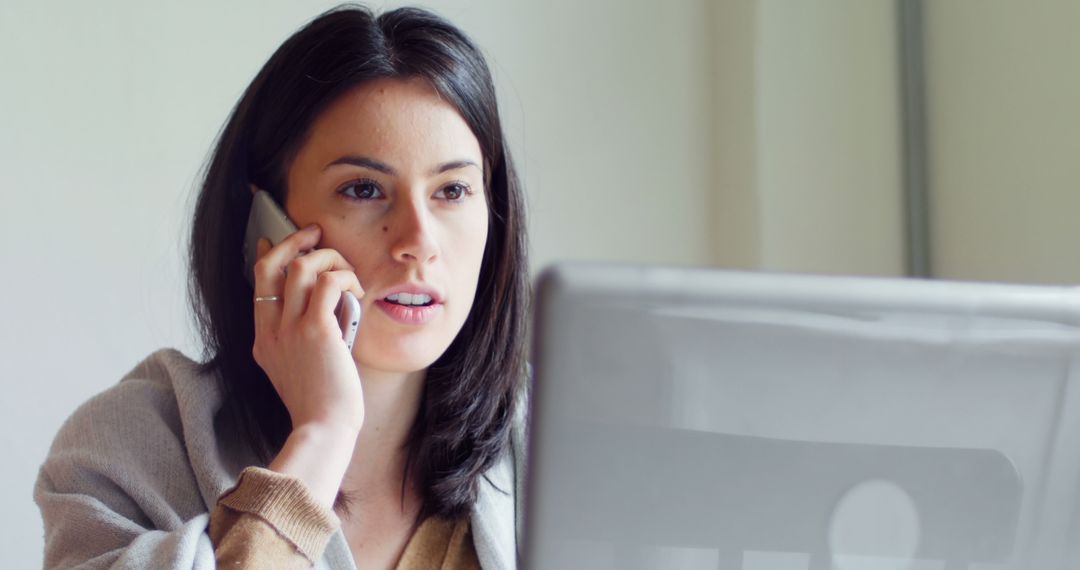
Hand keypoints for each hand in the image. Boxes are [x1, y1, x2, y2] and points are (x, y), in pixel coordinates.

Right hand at [251, 224, 365, 433]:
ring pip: (301, 267)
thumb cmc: (323, 405)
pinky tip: (357, 290)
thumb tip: (327, 309)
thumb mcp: (302, 369)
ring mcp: (290, 330)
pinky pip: (327, 283)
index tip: (273, 240)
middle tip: (315, 233)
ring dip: (329, 258)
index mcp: (265, 341)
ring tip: (348, 271)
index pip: (258, 285)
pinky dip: (345, 277)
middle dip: (293, 241)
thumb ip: (304, 340)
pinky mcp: (316, 331)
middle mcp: (272, 331)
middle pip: (271, 266)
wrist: (324, 429)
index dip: (269, 256)